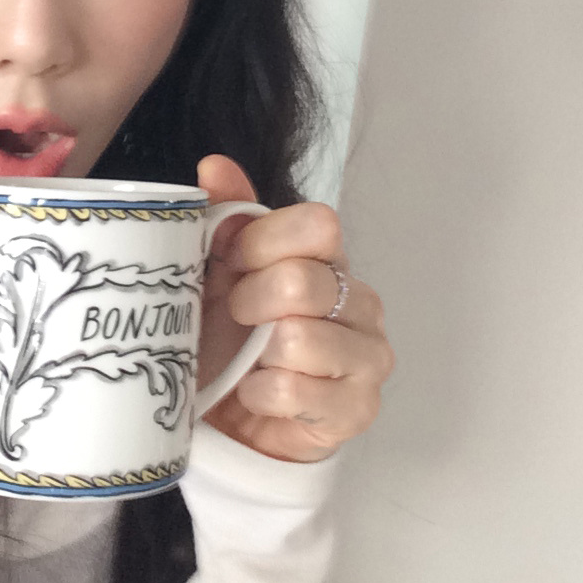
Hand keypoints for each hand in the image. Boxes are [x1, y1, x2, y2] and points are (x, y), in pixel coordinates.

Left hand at [196, 154, 392, 462]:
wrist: (236, 417)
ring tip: (250, 359)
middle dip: (249, 301)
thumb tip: (215, 165)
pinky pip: (294, 392)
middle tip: (236, 318)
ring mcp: (368, 357)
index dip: (261, 241)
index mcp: (331, 258)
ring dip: (255, 354)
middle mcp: (361, 301)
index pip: (318, 224)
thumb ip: (227, 214)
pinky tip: (257, 392)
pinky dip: (259, 394)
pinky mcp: (357, 409)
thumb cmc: (232, 335)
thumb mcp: (221, 270)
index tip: (230, 262)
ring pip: (299, 340)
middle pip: (302, 282)